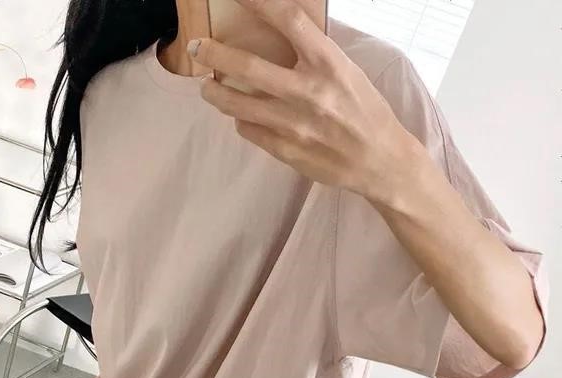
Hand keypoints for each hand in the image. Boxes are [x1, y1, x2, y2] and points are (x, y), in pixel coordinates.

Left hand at [189, 0, 414, 200]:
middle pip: (248, 66)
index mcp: (329, 64)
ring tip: (208, 88)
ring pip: (239, 105)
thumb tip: (279, 37)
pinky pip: (250, 131)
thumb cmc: (365, 112)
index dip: (258, 1)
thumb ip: (314, 56)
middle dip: (215, 53)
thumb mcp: (347, 73)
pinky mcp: (287, 150)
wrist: (380, 161)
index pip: (289, 20)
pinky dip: (242, 122)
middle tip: (197, 46)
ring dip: (216, 93)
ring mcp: (295, 124)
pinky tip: (241, 118)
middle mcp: (310, 91)